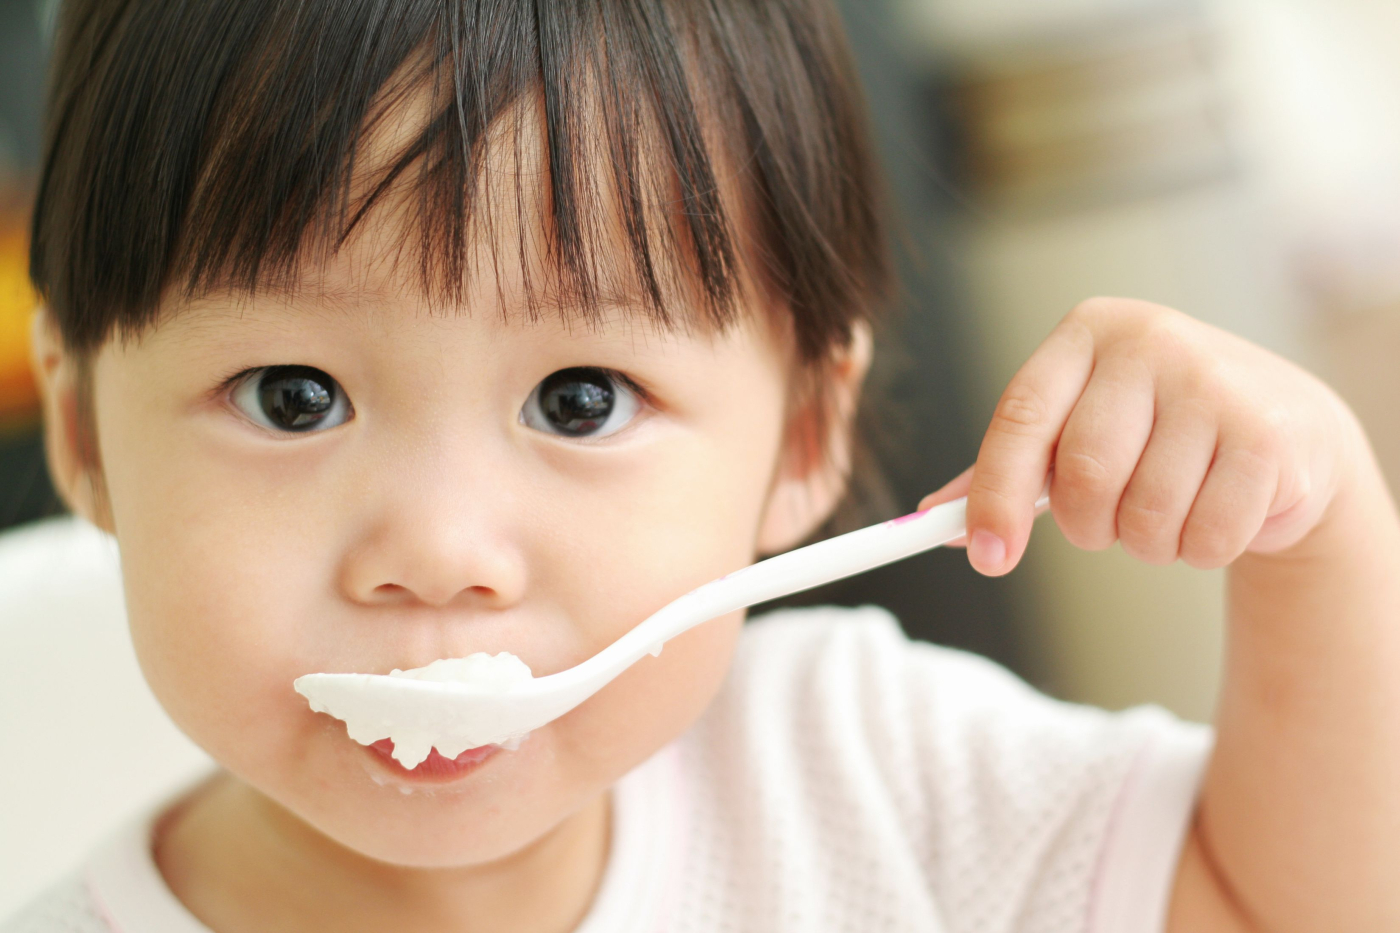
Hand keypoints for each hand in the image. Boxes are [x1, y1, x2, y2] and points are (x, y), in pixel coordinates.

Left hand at [920, 297, 1362, 576]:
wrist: (1286, 427)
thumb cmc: (1156, 429)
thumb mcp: (1078, 428)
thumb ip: (1009, 468)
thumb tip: (931, 516)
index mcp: (1086, 334)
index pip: (1021, 419)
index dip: (996, 495)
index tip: (985, 556)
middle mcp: (1150, 342)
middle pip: (1084, 476)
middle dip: (1088, 526)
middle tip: (1106, 523)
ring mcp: (1215, 382)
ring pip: (1146, 515)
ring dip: (1148, 542)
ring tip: (1173, 507)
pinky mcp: (1268, 435)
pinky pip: (1206, 535)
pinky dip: (1200, 549)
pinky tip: (1219, 511)